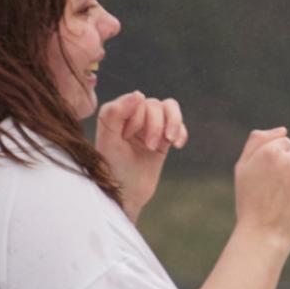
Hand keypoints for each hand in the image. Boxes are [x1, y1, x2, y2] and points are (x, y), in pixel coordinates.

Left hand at [95, 91, 188, 220]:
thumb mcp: (108, 141)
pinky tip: (178, 145)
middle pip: (155, 105)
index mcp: (117, 114)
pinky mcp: (163, 140)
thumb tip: (139, 94)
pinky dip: (182, 131)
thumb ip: (115, 114)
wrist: (125, 194)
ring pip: (170, 107)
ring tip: (169, 141)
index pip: (137, 101)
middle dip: (155, 125)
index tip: (126, 137)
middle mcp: (133, 117)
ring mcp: (150, 128)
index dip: (137, 117)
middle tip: (148, 147)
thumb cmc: (111, 169)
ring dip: (172, 123)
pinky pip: (179, 124)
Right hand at [233, 127, 289, 246]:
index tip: (269, 176)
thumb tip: (284, 130)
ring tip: (287, 197)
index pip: (285, 142)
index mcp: (270, 151)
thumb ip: (258, 141)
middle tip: (277, 189)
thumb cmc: (250, 201)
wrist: (264, 234)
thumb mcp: (243, 167)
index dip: (277, 160)